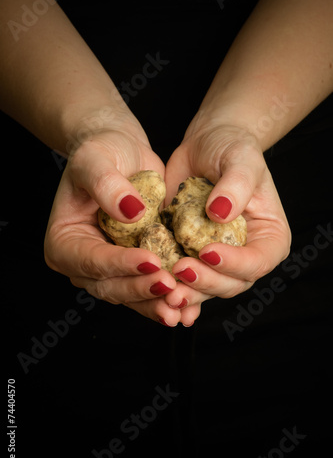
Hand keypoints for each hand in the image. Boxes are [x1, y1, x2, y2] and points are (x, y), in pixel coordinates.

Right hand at [44, 125, 184, 324]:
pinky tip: (188, 305)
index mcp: (64, 242)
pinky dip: (167, 298)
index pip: (91, 259)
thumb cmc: (101, 152)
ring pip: (131, 296)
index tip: (150, 260)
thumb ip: (107, 186)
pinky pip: (148, 289)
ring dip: (156, 302)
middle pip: (110, 286)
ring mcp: (111, 270)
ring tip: (182, 304)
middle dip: (141, 289)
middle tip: (170, 286)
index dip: (120, 264)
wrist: (122, 154)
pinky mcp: (134, 269)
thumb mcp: (95, 160)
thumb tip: (131, 212)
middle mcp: (84, 263)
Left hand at [163, 124, 290, 300]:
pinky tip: (158, 293)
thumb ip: (235, 186)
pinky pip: (184, 279)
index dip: (234, 263)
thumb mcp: (240, 159)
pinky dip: (173, 288)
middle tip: (180, 271)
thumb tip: (220, 213)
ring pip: (206, 288)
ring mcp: (218, 259)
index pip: (257, 262)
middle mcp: (245, 254)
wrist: (205, 148)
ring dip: (187, 292)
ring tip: (166, 289)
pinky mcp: (192, 256)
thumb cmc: (232, 149)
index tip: (207, 251)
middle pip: (232, 283)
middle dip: (206, 283)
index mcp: (268, 237)